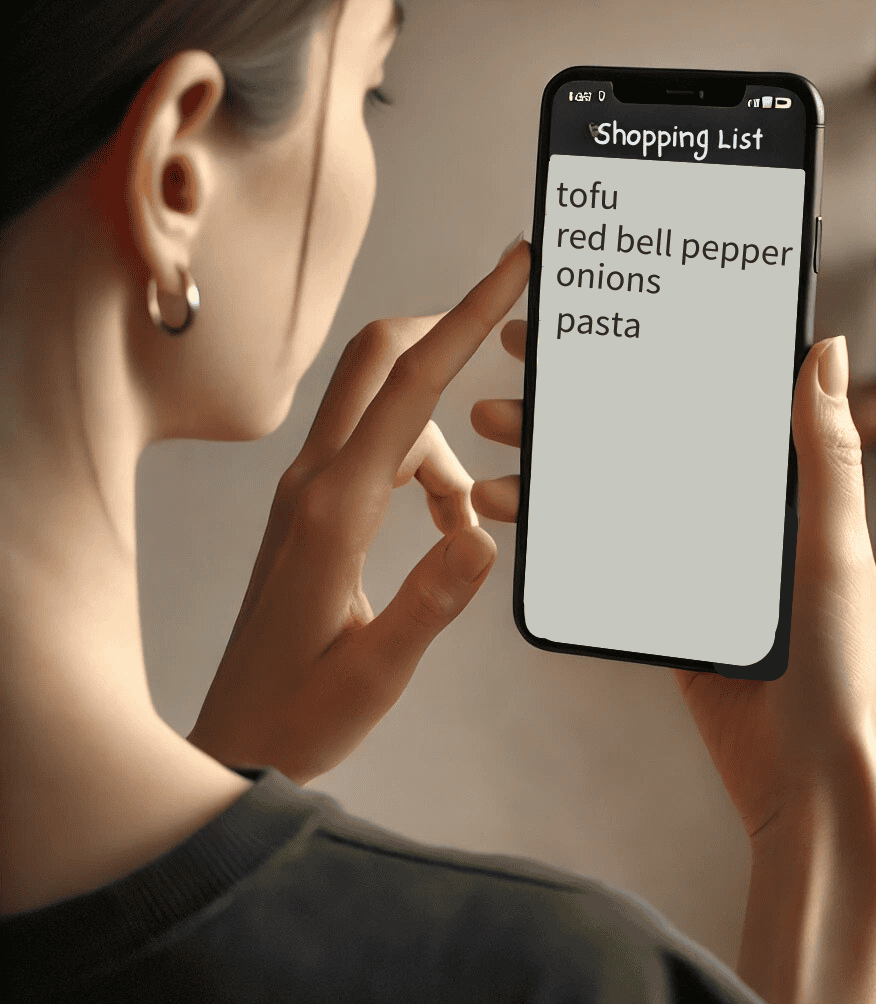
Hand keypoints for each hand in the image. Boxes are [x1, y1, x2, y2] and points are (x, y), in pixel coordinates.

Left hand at [188, 239, 530, 784]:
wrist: (238, 736)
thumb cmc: (300, 712)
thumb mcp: (377, 669)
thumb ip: (433, 600)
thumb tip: (485, 533)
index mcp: (334, 511)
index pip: (408, 389)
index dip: (464, 319)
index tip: (508, 267)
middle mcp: (314, 483)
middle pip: (378, 362)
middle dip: (445, 333)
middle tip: (504, 332)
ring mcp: (307, 491)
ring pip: (387, 413)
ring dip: (443, 442)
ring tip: (465, 523)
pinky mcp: (312, 508)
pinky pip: (379, 453)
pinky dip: (424, 471)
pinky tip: (442, 529)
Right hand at [471, 332, 875, 844]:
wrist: (806, 772)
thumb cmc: (838, 663)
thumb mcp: (831, 550)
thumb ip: (825, 456)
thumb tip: (825, 350)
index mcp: (773, 484)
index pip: (702, 397)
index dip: (648, 353)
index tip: (596, 322)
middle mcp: (724, 508)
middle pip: (637, 434)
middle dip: (573, 401)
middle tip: (515, 366)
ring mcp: (684, 554)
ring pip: (606, 489)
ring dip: (548, 464)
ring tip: (490, 441)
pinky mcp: (656, 599)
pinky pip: (597, 550)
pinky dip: (555, 528)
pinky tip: (513, 509)